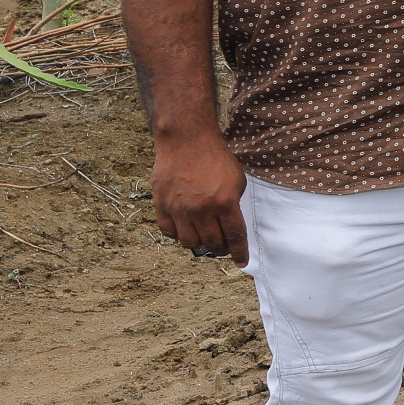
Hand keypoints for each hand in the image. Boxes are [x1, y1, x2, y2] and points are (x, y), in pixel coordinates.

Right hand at [152, 130, 248, 264]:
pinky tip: (186, 229)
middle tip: (223, 246)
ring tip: (205, 237)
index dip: (239, 253)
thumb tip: (230, 227)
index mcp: (224, 203)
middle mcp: (201, 209)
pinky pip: (169, 232)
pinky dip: (178, 235)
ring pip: (189, 242)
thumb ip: (233, 205)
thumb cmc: (216, 159)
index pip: (235, 237)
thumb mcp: (237, 181)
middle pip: (212, 243)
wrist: (187, 141)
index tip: (241, 262)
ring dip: (200, 244)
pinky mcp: (162, 205)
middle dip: (221, 249)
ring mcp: (179, 209)